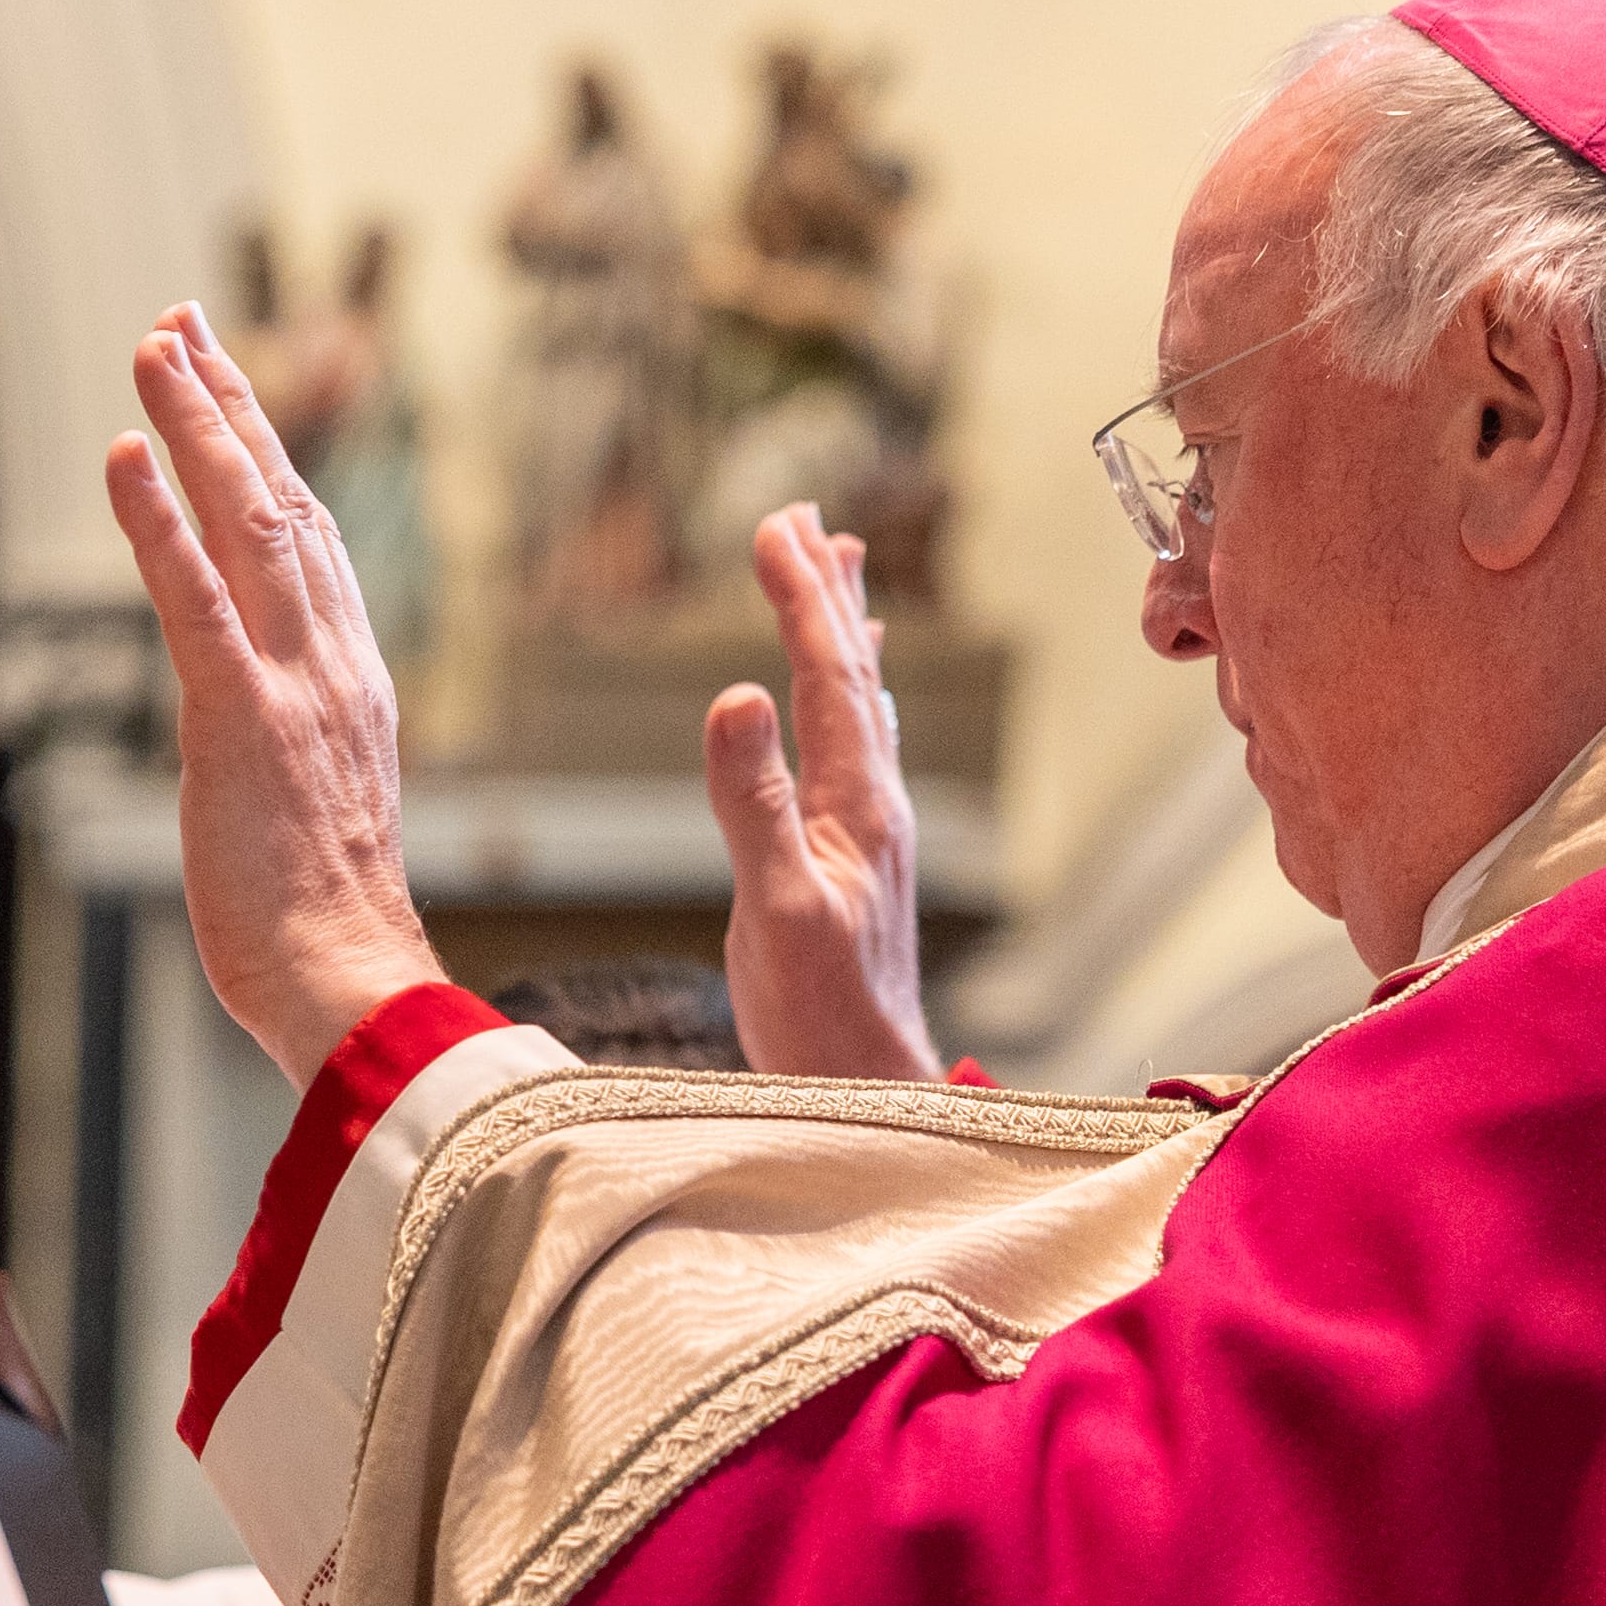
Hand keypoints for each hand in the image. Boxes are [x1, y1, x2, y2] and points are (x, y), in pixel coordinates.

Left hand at [105, 304, 443, 1087]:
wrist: (352, 983)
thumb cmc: (329, 927)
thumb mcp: (320, 808)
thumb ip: (299, 745)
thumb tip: (262, 734)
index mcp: (352, 679)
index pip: (313, 538)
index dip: (270, 453)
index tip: (229, 383)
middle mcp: (332, 661)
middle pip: (283, 501)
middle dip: (230, 404)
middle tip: (182, 323)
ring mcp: (291, 684)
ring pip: (247, 523)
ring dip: (196, 427)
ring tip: (154, 350)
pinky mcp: (239, 719)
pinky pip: (193, 599)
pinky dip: (156, 520)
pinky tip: (124, 453)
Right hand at [708, 505, 939, 1080]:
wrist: (866, 1088)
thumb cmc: (820, 1015)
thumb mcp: (773, 909)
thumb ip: (753, 803)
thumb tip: (733, 696)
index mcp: (855, 804)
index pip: (827, 675)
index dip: (799, 597)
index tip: (773, 526)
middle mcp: (873, 803)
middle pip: (853, 672)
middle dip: (824, 591)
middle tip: (805, 517)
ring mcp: (868, 830)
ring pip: (859, 703)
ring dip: (845, 632)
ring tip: (842, 570)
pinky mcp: (853, 858)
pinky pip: (853, 747)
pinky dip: (847, 697)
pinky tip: (849, 698)